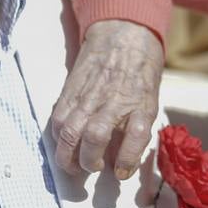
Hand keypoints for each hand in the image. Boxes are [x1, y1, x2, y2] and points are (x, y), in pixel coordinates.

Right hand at [51, 19, 164, 178]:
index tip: (120, 172)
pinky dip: (58, 139)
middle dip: (90, 161)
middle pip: (95, 137)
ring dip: (68, 156)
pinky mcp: (69, 92)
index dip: (128, 160)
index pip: (137, 135)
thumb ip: (137, 127)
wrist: (122, 34)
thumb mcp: (150, 99)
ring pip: (69, 132)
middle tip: (93, 168)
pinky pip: (57, 120)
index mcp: (140, 103)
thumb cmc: (140, 72)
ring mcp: (88, 95)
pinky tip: (64, 145)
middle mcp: (113, 100)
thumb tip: (120, 159)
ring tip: (73, 167)